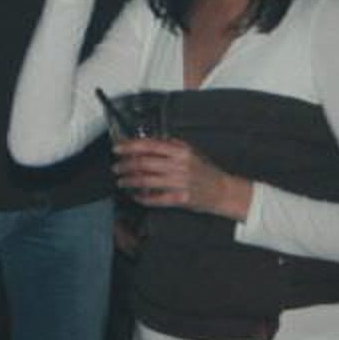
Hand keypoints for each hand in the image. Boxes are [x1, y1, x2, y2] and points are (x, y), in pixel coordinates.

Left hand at [112, 138, 249, 218]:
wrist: (222, 190)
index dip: (130, 146)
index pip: (150, 145)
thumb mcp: (191, 152)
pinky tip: (135, 196)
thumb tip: (149, 140)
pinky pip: (154, 198)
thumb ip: (171, 145)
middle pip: (144, 163)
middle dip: (125, 165)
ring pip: (146, 181)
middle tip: (116, 167)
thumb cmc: (205, 171)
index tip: (118, 148)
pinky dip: (141, 197)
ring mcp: (179, 183)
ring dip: (129, 181)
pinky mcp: (179, 198)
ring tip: (121, 181)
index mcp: (180, 151)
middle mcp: (179, 166)